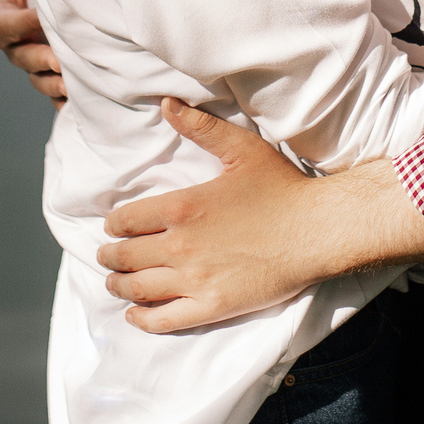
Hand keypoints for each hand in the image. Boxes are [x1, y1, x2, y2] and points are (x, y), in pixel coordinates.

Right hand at [0, 0, 64, 104]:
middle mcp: (16, 47)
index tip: (38, 17)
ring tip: (74, 81)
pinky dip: (67, 101)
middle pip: (20, 58)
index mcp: (4, 18)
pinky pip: (56, 98)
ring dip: (54, 83)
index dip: (17, 25)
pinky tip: (83, 101)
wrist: (57, 8)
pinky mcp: (53, 81)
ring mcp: (33, 66)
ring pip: (38, 81)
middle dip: (39, 58)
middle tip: (61, 57)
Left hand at [95, 98, 423, 332]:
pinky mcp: (212, 306)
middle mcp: (181, 245)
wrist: (317, 230)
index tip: (112, 226)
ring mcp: (195, 280)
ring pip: (138, 288)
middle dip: (109, 256)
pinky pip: (164, 320)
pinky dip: (142, 319)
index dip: (114, 224)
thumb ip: (200, 126)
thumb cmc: (281, 187)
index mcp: (183, 206)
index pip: (127, 219)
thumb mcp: (240, 148)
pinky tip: (134, 314)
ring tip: (114, 282)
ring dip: (118, 286)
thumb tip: (166, 103)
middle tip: (106, 256)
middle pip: (126, 255)